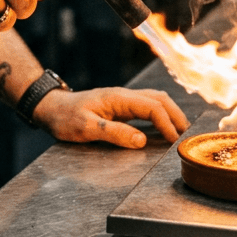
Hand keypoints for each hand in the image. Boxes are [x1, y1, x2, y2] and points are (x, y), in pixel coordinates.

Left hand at [32, 87, 189, 148]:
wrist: (50, 108)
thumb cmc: (65, 118)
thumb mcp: (86, 128)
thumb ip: (115, 133)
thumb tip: (142, 140)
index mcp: (118, 98)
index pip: (152, 106)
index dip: (166, 123)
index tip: (174, 140)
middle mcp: (123, 96)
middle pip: (159, 99)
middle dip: (175, 115)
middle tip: (186, 135)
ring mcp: (121, 100)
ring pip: (154, 100)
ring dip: (169, 114)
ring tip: (179, 131)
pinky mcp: (118, 106)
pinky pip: (145, 107)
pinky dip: (158, 115)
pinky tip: (161, 128)